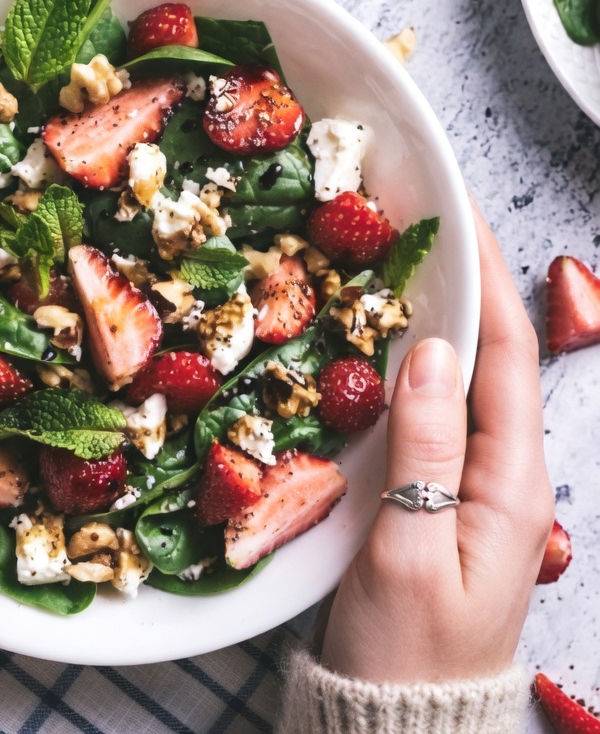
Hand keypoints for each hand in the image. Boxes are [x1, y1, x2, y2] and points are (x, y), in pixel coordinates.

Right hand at [319, 201, 553, 682]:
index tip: (458, 212)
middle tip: (420, 216)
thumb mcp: (410, 553)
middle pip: (492, 353)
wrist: (396, 723)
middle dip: (464, 278)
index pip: (509, 353)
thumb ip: (425, 449)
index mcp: (513, 482)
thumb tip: (431, 351)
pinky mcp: (439, 492)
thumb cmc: (405, 653)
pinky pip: (434, 407)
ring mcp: (473, 481)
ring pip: (461, 375)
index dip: (486, 275)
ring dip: (438, 311)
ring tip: (400, 256)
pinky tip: (381, 338)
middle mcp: (503, 472)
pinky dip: (411, 358)